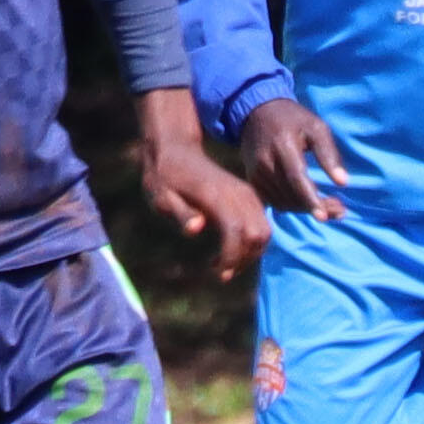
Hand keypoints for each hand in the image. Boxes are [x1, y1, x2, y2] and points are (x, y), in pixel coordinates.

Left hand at [135, 122, 271, 276]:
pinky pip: (262, 225)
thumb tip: (196, 230)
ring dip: (250, 255)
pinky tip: (231, 251)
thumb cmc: (164, 175)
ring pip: (264, 233)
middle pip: (256, 235)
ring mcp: (247, 193)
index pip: (236, 232)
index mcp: (215, 194)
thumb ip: (180, 212)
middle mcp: (237, 193)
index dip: (231, 258)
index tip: (217, 274)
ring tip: (225, 266)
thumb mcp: (160, 195)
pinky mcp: (250, 196)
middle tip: (220, 273)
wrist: (176, 149)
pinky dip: (253, 244)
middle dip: (242, 260)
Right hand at [231, 96, 348, 224]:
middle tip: (339, 211)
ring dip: (305, 209)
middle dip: (314, 207)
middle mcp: (265, 161)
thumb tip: (343, 183)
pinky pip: (272, 201)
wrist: (257, 112)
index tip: (323, 217)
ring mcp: (255, 172)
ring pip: (282, 202)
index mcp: (283, 146)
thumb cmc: (293, 119)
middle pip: (290, 195)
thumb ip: (329, 154)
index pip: (296, 178)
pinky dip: (292, 206)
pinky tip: (308, 203)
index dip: (310, 200)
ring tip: (329, 208)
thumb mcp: (316, 128)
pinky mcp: (252, 179)